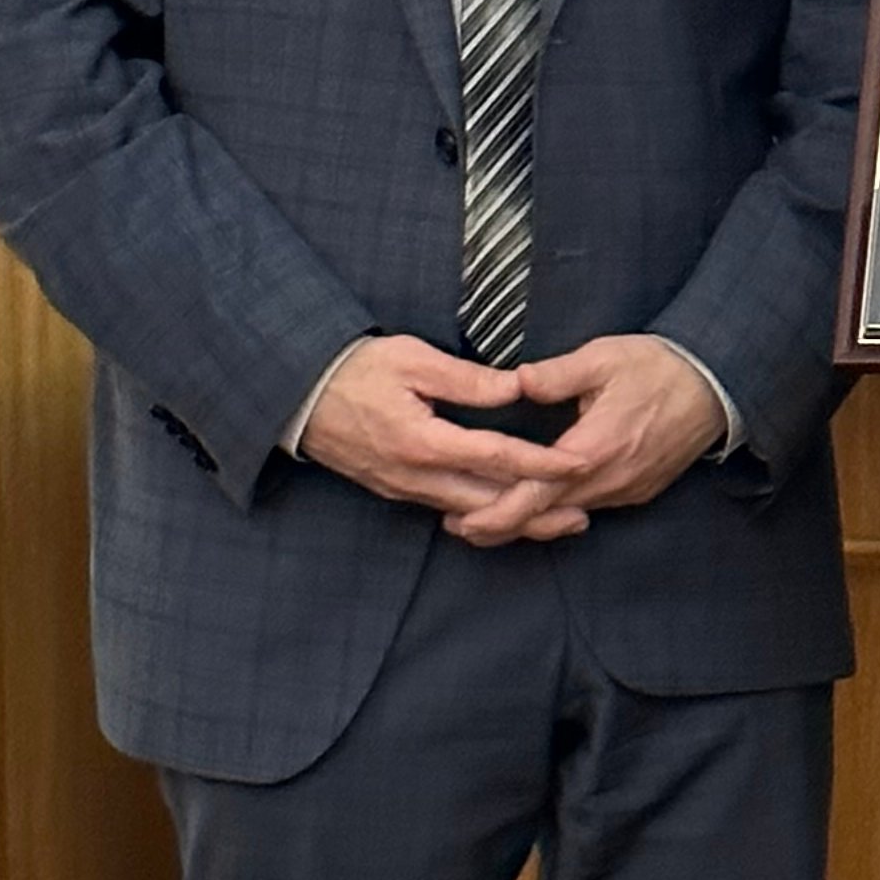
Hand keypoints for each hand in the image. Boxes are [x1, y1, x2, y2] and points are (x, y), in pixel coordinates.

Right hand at [298, 334, 566, 517]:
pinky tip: (508, 511)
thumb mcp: (411, 359)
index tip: (579, 464)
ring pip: (471, 513)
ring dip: (516, 519)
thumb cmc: (354, 369)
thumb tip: (517, 388)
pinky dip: (485, 514)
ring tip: (558, 520)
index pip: (497, 457)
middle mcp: (417, 476)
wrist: (295, 395)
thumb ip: (467, 379)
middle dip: (539, 510)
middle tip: (584, 513)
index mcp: (424, 441)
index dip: (542, 463)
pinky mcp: (398, 491)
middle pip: (490, 502)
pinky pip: (450, 509)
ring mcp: (405, 489)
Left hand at [445, 336, 723, 547]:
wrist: (716, 385)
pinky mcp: (638, 491)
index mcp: (594, 449)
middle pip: (546, 516)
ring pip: (567, 516)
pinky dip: (559, 512)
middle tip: (460, 527)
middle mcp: (610, 479)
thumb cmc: (658, 368)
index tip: (461, 521)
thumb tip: (517, 381)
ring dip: (529, 521)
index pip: (535, 493)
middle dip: (502, 526)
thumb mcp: (603, 358)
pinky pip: (590, 508)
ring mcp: (626, 489)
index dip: (496, 512)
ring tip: (488, 519)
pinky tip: (538, 504)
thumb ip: (555, 374)